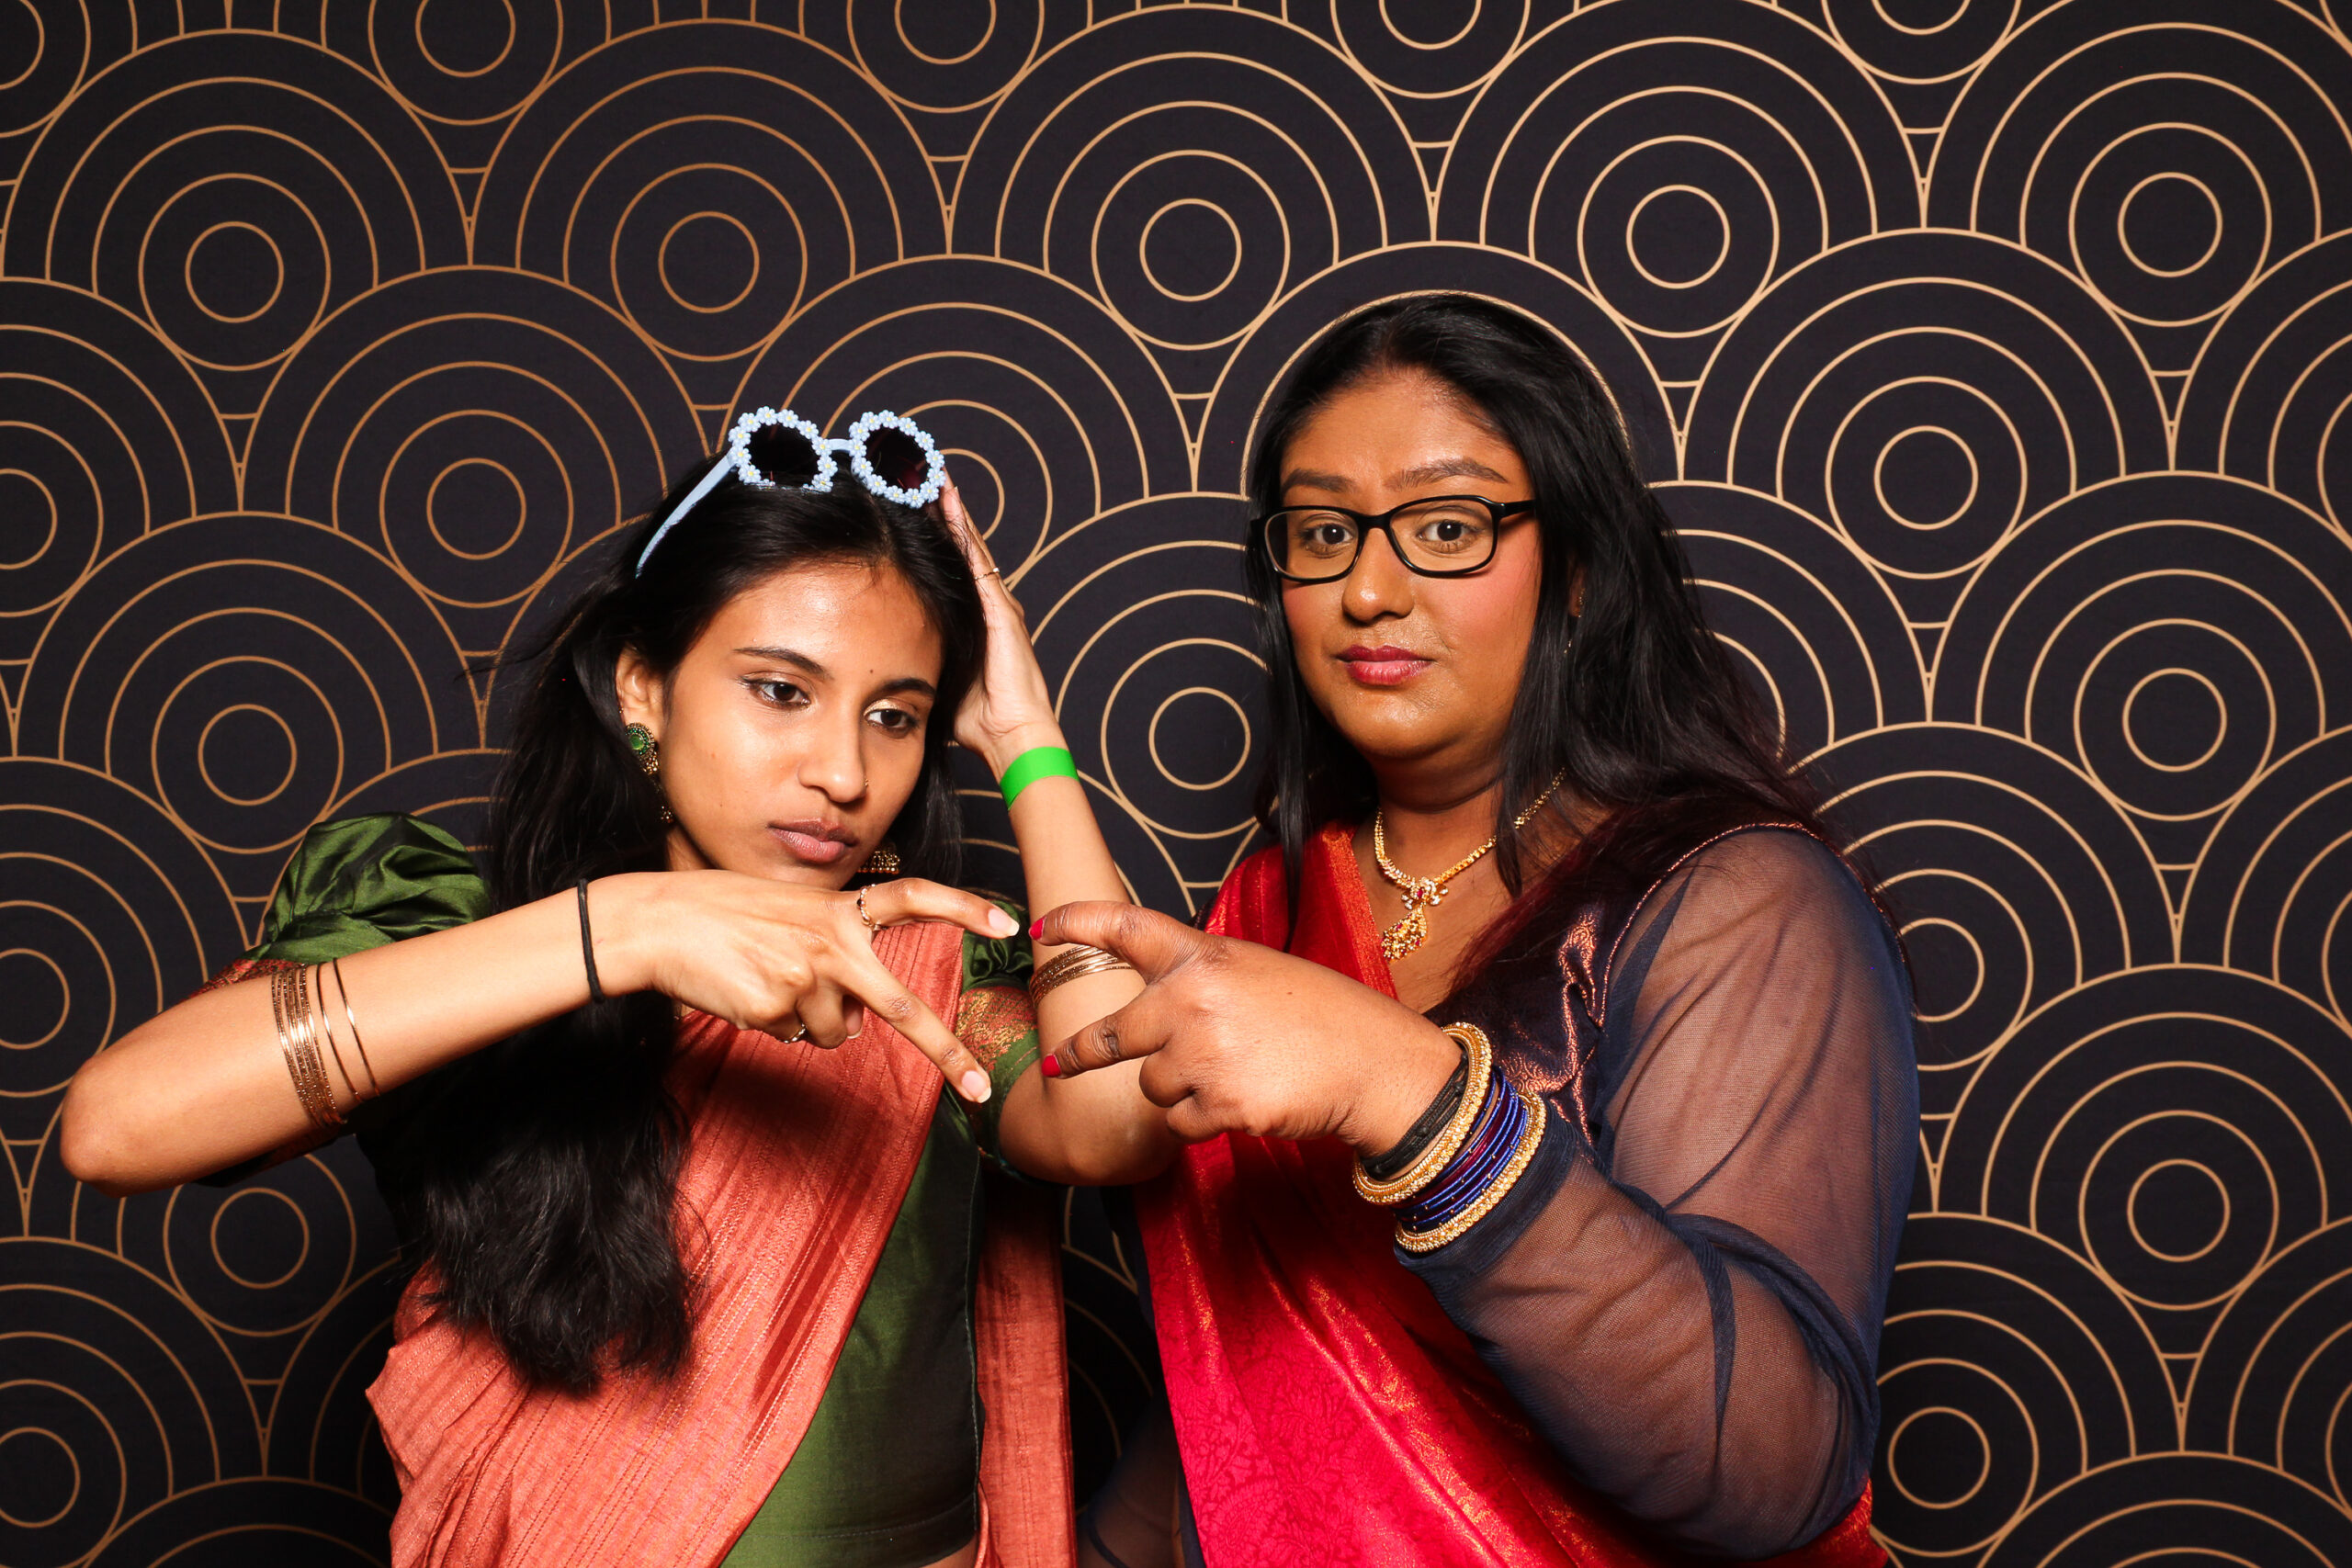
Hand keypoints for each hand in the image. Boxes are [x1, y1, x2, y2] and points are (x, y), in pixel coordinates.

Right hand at [601, 872, 1017, 1101]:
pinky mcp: (775, 1010)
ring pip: (836, 1034)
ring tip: (771, 982)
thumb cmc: (726, 913)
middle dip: (946, 1054)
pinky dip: (778, 1025)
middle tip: (980, 1089)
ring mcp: (805, 980)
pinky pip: (795, 1038)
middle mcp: (833, 944)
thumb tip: (857, 1023)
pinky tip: (749, 993)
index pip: (914, 897)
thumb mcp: (794, 911)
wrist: (659, 922)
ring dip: (814, 1022)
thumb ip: (839, 950)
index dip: (962, 907)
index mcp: (840, 909)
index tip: (1008, 921)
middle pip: (904, 1009)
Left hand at [931, 479, 1061, 767]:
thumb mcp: (935, 681)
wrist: (1012, 736)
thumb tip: (872, 672)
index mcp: (973, 619)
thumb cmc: (976, 720)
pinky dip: (962, 528)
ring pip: (968, 544)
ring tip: (932, 474)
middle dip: (939, 511)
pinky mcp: (1000, 608)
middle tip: (919, 473)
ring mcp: (997, 602)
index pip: (949, 568)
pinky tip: (948, 500)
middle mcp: (989, 604)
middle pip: (960, 547)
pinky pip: (977, 559)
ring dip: (949, 509)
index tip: (908, 507)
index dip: (930, 537)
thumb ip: (913, 667)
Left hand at [1031, 902, 1462, 1151]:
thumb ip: (1199, 980)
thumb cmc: (1320, 1016)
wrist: (1373, 1062)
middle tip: (1058, 1062)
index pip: (1126, 928)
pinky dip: (1203, 1121)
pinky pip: (1179, 1124)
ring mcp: (1202, 1054)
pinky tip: (1245, 1099)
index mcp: (1204, 956)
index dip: (1078, 922)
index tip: (1042, 926)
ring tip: (1233, 1073)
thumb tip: (1149, 1008)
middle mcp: (1191, 999)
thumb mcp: (1256, 972)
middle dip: (1081, 1053)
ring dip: (1178, 1088)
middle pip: (1108, 1034)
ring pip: (1149, 1085)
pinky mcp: (1218, 1105)